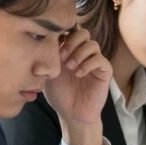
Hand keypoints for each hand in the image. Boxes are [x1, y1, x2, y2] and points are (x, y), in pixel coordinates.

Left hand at [44, 27, 111, 144]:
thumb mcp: (47, 73)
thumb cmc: (59, 94)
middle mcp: (83, 53)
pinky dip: (88, 64)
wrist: (72, 113)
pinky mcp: (104, 71)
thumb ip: (46, 57)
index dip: (61, 35)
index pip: (69, 31)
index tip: (52, 47)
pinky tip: (79, 74)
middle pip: (83, 33)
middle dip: (71, 42)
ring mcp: (94, 61)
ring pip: (92, 44)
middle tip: (62, 56)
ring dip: (79, 53)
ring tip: (70, 67)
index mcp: (69, 50)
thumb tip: (40, 41)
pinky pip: (100, 60)